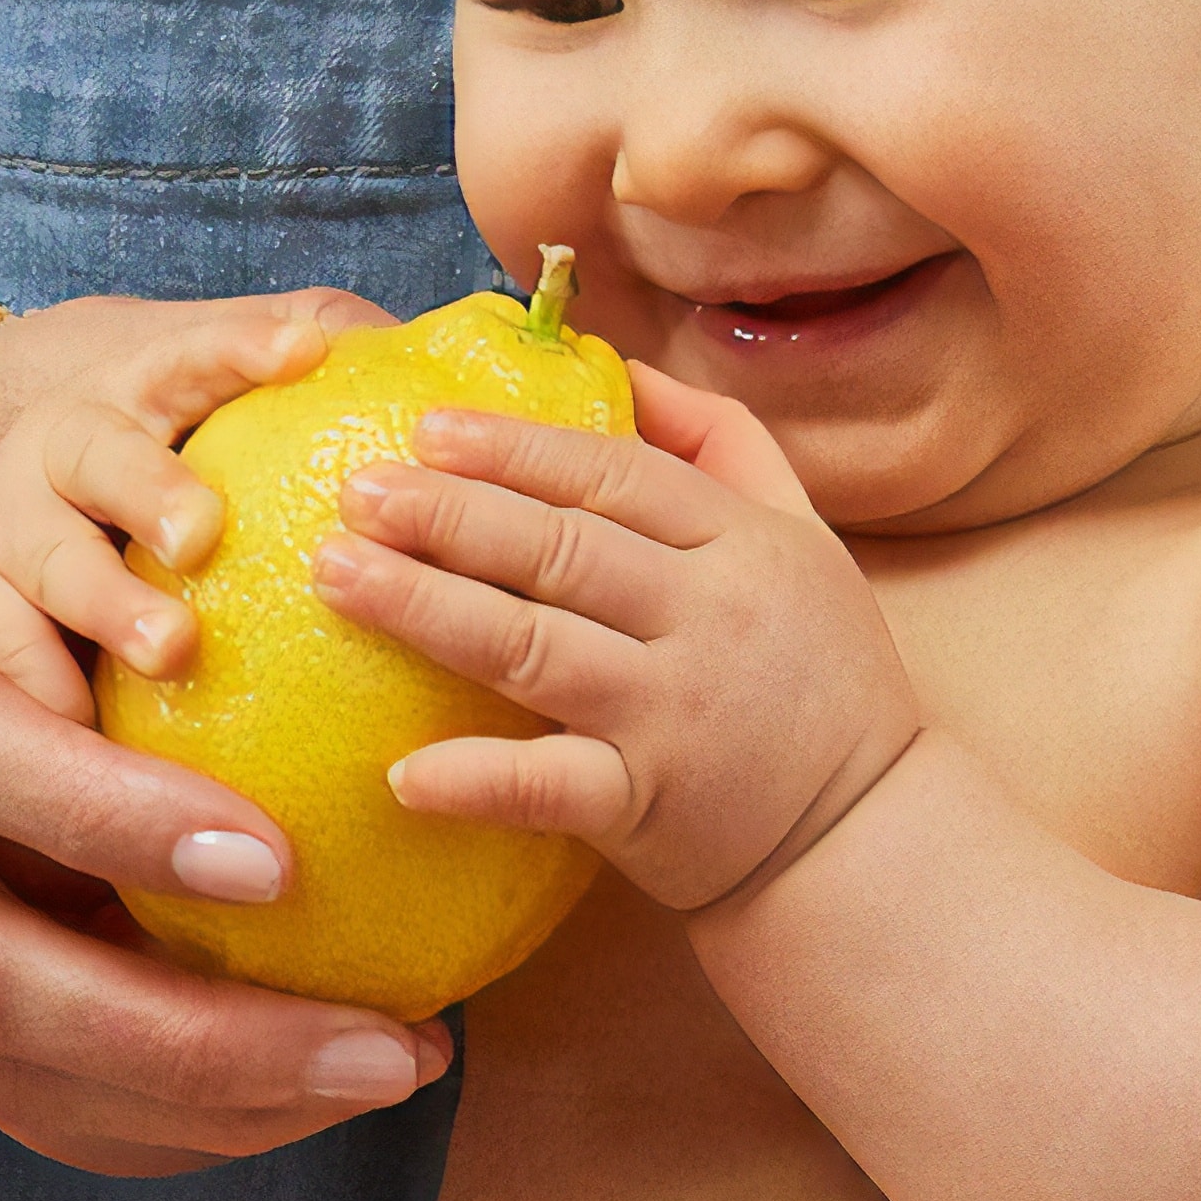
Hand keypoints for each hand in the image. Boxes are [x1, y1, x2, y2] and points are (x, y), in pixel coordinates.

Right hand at [0, 294, 457, 1177]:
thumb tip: (375, 336)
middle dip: (171, 1031)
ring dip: (175, 1100)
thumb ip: (174, 371)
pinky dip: (128, 1112)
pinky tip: (274, 1104)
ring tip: (364, 1077)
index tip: (281, 857)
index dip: (92, 813)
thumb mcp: (19, 382)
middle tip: (383, 1042)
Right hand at [0, 299, 364, 714]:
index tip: (304, 351)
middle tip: (204, 533)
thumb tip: (408, 351)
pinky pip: (5, 654)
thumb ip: (300, 364)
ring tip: (172, 650)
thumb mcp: (215, 390)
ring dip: (105, 603)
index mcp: (136, 387)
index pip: (189, 355)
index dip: (238, 347)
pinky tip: (92, 725)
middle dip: (149, 488)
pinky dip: (45, 687)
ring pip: (43, 560)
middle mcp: (62, 449)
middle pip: (98, 457)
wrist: (6, 475)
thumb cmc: (162, 447)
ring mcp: (11, 528)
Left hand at [317, 382, 932, 914]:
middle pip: (560, 550)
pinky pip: (549, 788)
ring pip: (534, 648)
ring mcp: (675, 713)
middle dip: (449, 515)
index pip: (616, 476)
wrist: (866, 834)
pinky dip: (477, 779)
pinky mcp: (648, 806)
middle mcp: (710, 618)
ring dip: (426, 610)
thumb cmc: (816, 675)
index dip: (517, 448)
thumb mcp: (802, 537)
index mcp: (743, 544)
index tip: (427, 427)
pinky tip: (400, 772)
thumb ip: (721, 445)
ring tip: (334, 575)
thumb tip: (618, 366)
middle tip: (354, 489)